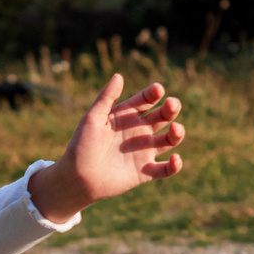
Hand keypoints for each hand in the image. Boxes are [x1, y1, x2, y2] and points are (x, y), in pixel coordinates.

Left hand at [25, 75, 186, 221]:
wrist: (77, 178)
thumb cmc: (81, 146)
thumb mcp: (92, 119)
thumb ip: (106, 98)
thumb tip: (118, 76)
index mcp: (126, 116)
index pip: (145, 100)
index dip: (153, 94)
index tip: (158, 90)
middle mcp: (138, 131)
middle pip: (162, 116)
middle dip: (170, 108)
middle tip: (172, 104)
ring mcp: (143, 151)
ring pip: (169, 140)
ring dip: (176, 133)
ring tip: (176, 129)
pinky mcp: (145, 172)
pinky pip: (165, 169)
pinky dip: (174, 166)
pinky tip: (175, 159)